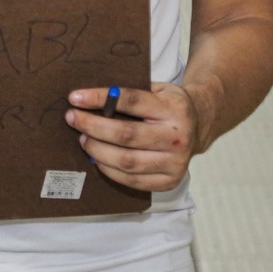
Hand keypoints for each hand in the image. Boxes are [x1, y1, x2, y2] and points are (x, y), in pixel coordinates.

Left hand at [64, 83, 199, 192]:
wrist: (199, 125)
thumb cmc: (169, 105)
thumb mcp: (157, 89)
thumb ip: (131, 93)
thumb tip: (89, 97)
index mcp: (173, 109)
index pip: (131, 101)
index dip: (100, 98)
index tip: (75, 97)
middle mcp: (177, 137)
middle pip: (126, 135)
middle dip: (92, 126)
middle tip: (73, 118)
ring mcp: (175, 163)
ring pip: (127, 161)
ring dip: (97, 151)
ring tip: (83, 139)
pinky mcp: (170, 182)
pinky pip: (132, 180)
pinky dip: (109, 170)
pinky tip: (97, 158)